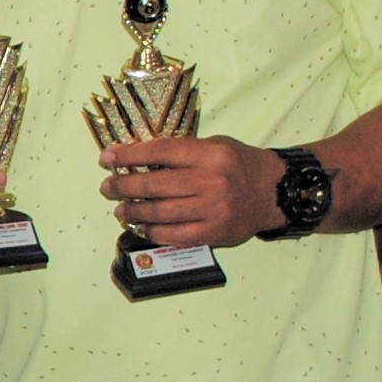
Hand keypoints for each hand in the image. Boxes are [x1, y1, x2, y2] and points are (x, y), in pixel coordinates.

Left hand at [99, 135, 280, 251]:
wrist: (274, 192)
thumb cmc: (239, 165)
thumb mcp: (214, 146)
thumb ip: (180, 153)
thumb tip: (136, 160)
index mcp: (210, 154)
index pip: (160, 152)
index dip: (130, 155)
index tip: (107, 158)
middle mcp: (212, 181)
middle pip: (156, 185)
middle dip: (125, 187)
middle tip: (108, 188)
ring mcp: (214, 209)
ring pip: (162, 213)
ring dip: (134, 213)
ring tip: (120, 210)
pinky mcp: (216, 232)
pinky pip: (176, 235)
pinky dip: (154, 232)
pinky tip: (141, 227)